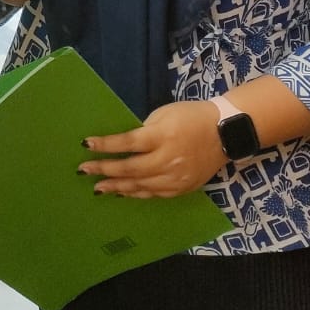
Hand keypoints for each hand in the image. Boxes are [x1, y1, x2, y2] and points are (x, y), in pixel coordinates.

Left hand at [77, 100, 223, 198]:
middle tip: (84, 171)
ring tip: (98, 188)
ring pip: (140, 186)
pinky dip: (136, 193)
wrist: (225, 132)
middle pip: (130, 168)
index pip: (128, 142)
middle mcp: (168, 159)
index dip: (105, 145)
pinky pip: (154, 194)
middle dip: (104, 170)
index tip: (86, 145)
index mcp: (163, 136)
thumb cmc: (191, 116)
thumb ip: (144, 131)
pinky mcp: (182, 188)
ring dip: (116, 187)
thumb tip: (123, 145)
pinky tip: (122, 193)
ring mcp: (175, 177)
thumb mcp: (164, 114)